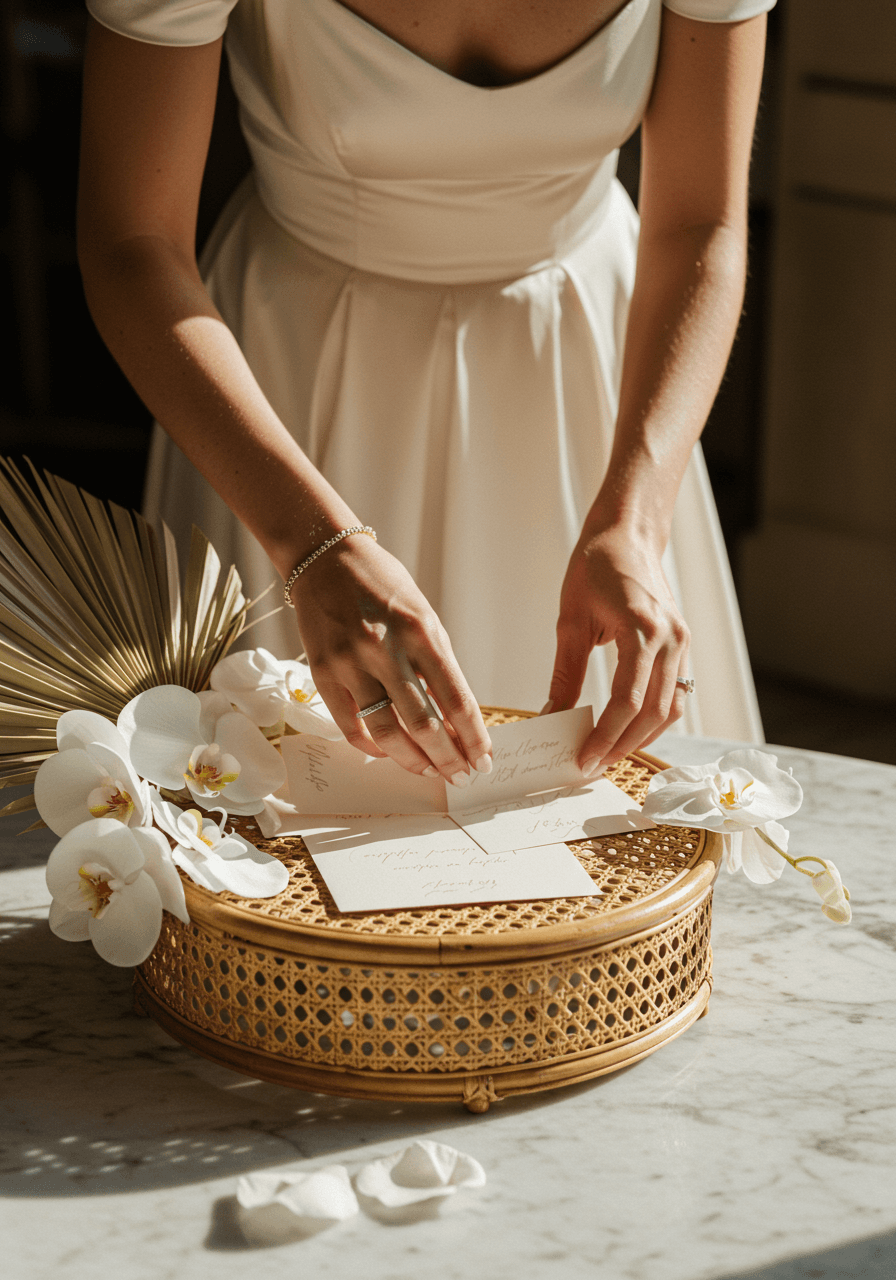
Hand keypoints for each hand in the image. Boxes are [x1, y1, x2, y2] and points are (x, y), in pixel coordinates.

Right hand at [289, 536, 492, 783]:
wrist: (326, 558)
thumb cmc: (383, 587)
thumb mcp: (423, 616)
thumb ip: (436, 664)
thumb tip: (453, 718)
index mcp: (421, 632)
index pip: (456, 699)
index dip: (474, 737)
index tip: (484, 759)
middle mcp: (386, 649)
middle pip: (424, 723)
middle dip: (447, 757)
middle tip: (460, 775)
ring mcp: (350, 663)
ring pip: (387, 731)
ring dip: (413, 760)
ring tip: (429, 771)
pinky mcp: (322, 672)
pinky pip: (349, 725)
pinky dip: (371, 746)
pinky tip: (386, 753)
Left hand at [546, 523, 689, 773]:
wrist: (629, 534)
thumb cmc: (596, 567)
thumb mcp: (570, 620)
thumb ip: (565, 673)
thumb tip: (551, 717)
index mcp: (642, 629)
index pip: (627, 701)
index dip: (604, 736)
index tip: (582, 760)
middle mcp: (671, 639)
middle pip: (653, 712)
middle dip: (622, 745)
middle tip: (592, 767)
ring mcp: (683, 642)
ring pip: (671, 708)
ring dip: (642, 738)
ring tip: (609, 756)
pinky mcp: (683, 644)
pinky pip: (677, 693)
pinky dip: (655, 718)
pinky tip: (630, 731)